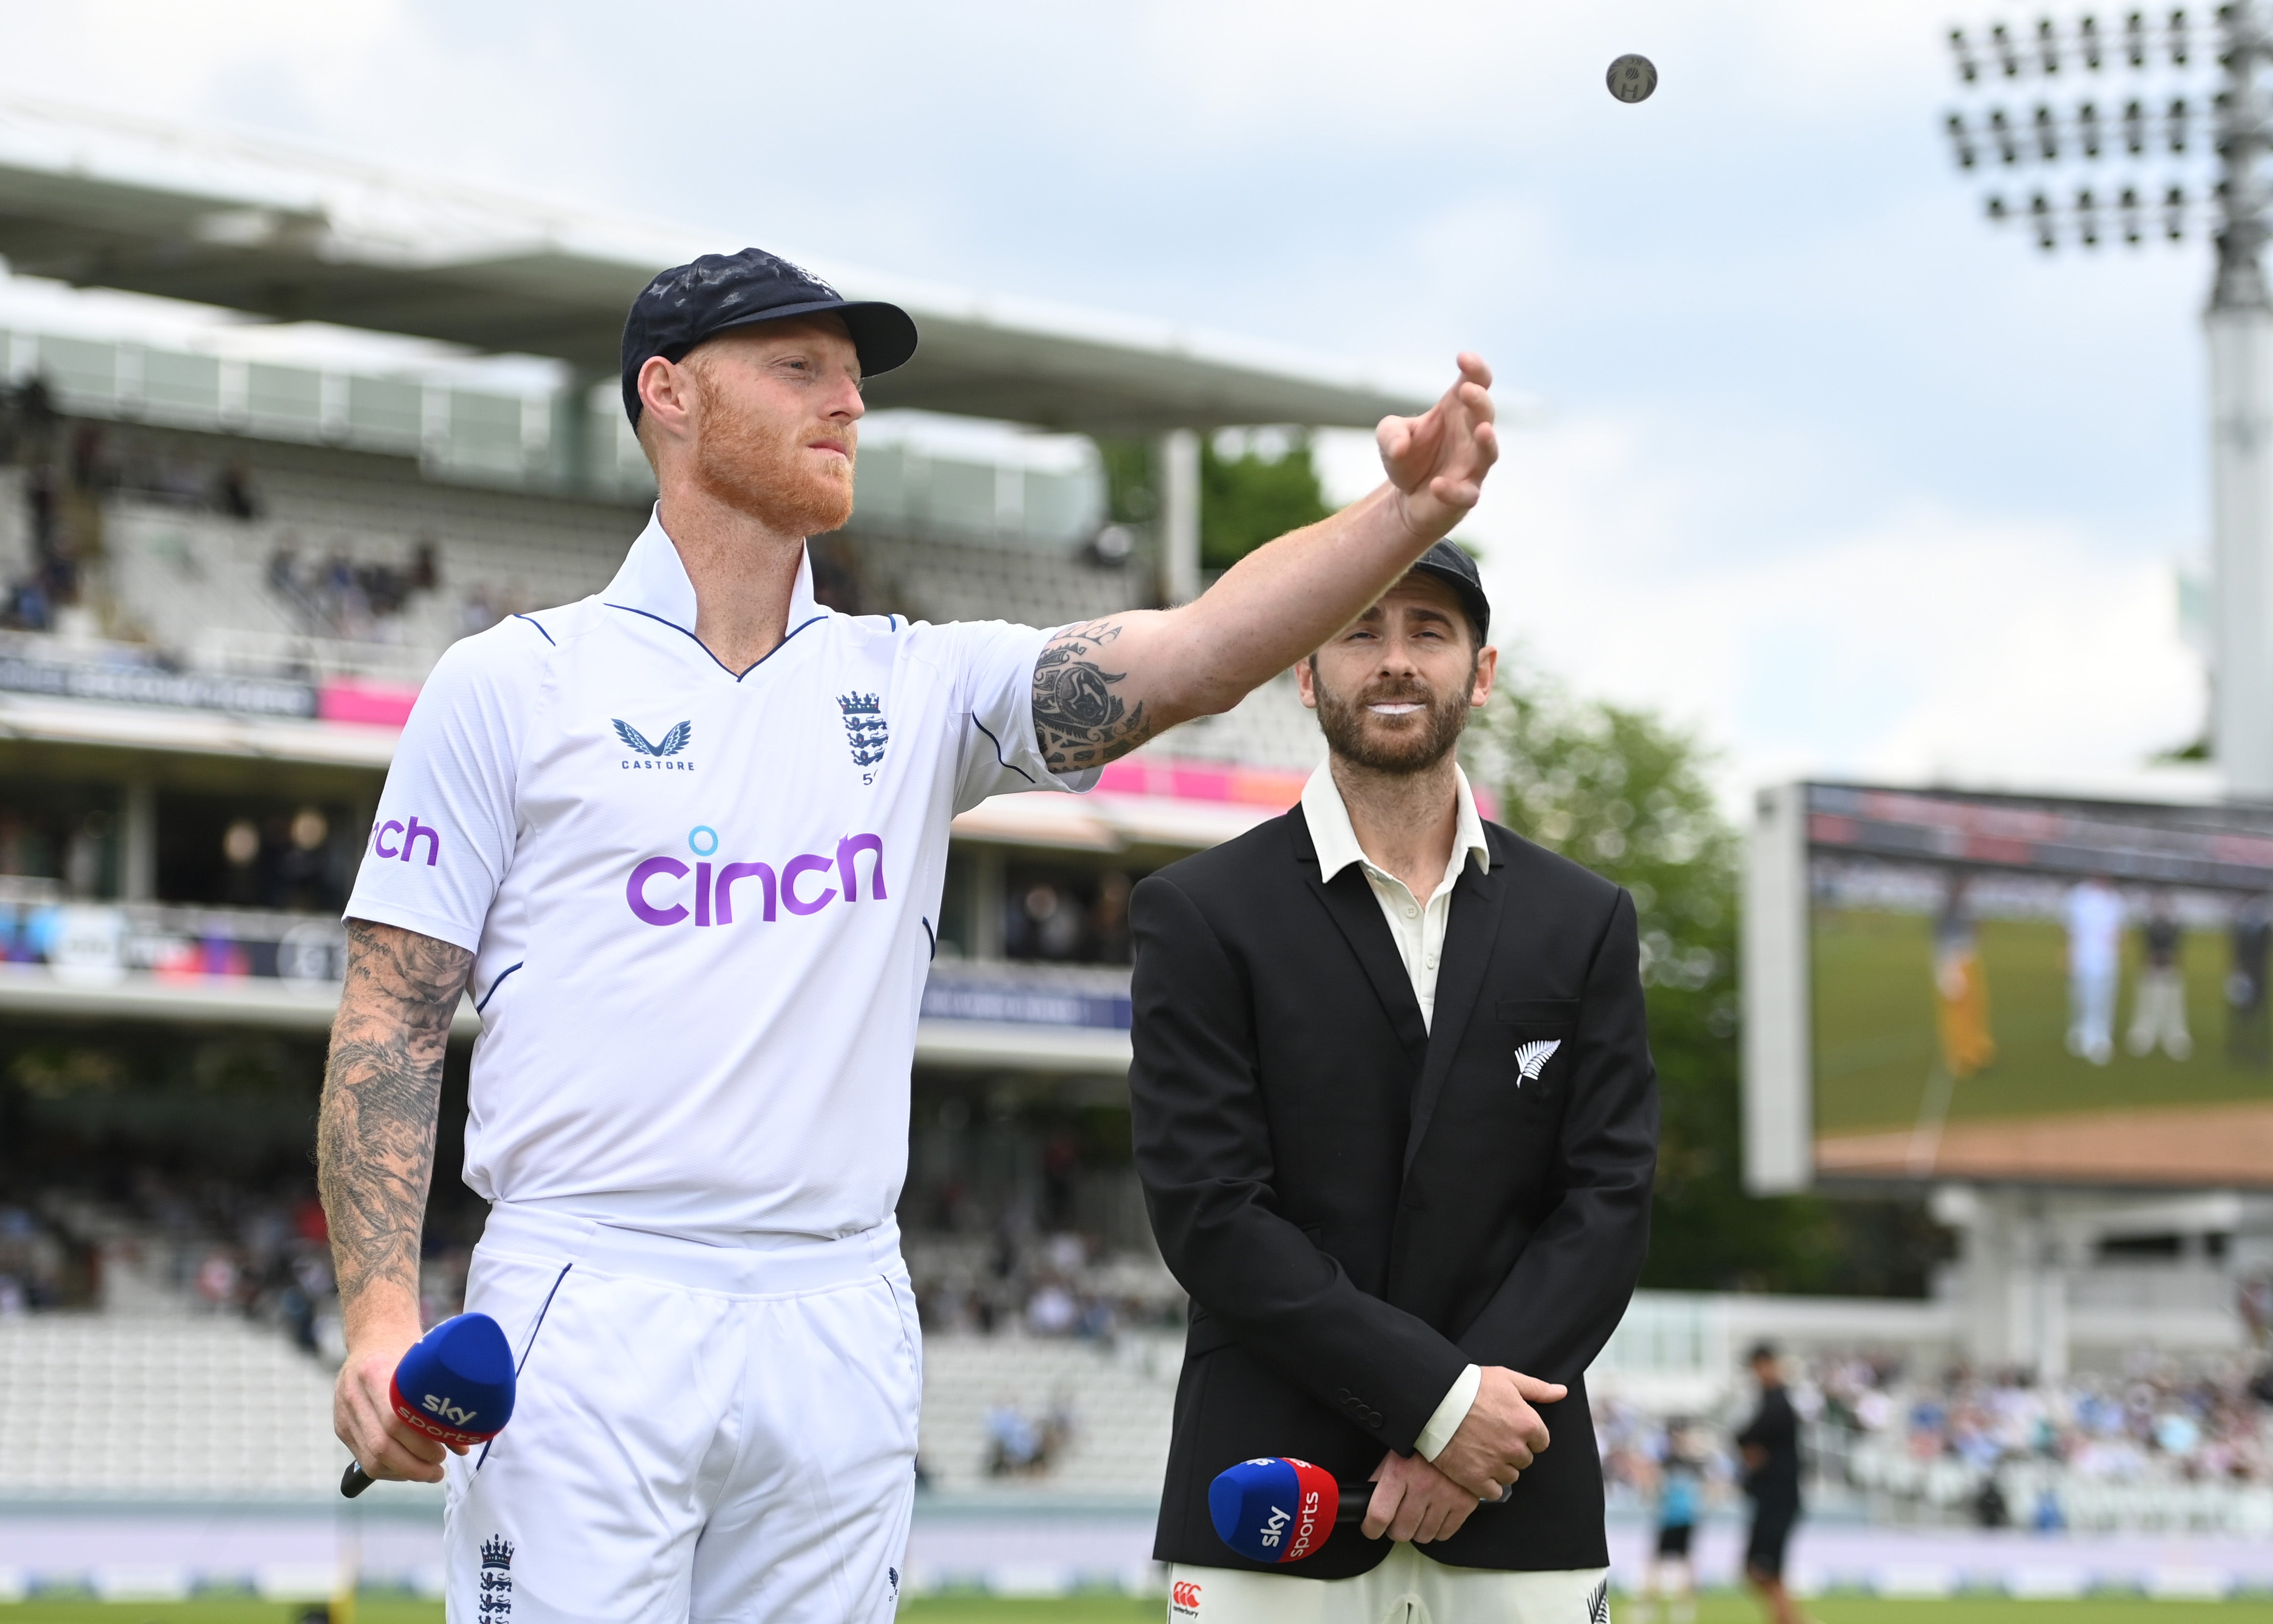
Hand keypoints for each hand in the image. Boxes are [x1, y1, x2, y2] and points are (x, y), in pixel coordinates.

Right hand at [333, 1316, 461, 1483]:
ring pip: (370, 1459)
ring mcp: (343, 1412)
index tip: (444, 1453)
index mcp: (375, 1372)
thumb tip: (463, 1445)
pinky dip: (389, 1471)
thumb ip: (439, 1403)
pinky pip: (363, 1459)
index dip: (421, 1444)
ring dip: (403, 1473)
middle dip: (414, 1466)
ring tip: (428, 1472)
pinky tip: (408, 1468)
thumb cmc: (406, 1353)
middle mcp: (353, 1394)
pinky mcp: (341, 1426)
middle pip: (381, 1446)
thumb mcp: (423, 1367)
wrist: (374, 1337)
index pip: (395, 1421)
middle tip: (439, 1469)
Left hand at [1362, 1449, 1484, 1543]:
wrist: (1456, 1433)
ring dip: (1417, 1529)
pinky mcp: (1464, 1503)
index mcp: (1400, 1471)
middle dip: (1395, 1529)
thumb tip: (1366, 1502)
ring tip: (1418, 1512)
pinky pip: (1444, 1534)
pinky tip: (1434, 1513)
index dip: (1371, 1528)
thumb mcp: (1392, 1455)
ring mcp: (1446, 1496)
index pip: (1379, 1515)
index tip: (1371, 1528)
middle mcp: (1423, 1485)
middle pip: (1401, 1532)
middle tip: (1397, 1518)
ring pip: (1423, 1536)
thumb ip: (1379, 1479)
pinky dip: (1437, 1529)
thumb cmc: (1420, 1444)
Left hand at [1376, 353, 1498, 542]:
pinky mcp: (1465, 496)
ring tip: (1483, 429)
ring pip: (1489, 452)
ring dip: (1488, 441)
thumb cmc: (1407, 458)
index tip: (1463, 358)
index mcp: (1457, 412)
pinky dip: (1453, 489)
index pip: (1476, 383)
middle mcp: (1471, 436)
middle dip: (1480, 401)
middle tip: (1467, 390)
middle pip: (1486, 414)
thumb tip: (1399, 447)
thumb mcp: (1388, 438)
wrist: (1407, 500)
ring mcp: (1472, 466)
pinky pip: (1466, 493)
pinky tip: (1436, 485)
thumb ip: (1389, 433)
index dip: (1476, 369)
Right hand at [1431, 1365, 1567, 1498]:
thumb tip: (1561, 1392)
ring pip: (1510, 1476)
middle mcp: (1515, 1447)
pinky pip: (1494, 1492)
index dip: (1526, 1435)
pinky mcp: (1476, 1479)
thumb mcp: (1507, 1379)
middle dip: (1512, 1450)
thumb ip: (1538, 1389)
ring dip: (1500, 1467)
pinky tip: (1476, 1468)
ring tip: (1481, 1450)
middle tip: (1492, 1436)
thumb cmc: (1470, 1386)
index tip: (1509, 1427)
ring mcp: (1496, 1465)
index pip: (1541, 1442)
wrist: (1434, 1400)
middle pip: (1525, 1460)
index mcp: (1527, 1424)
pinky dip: (1487, 1484)